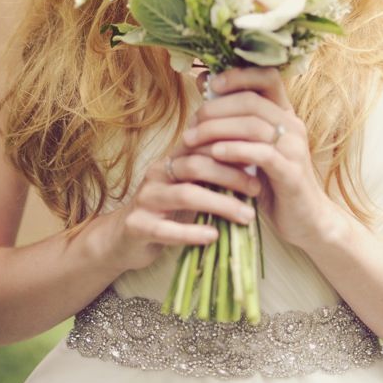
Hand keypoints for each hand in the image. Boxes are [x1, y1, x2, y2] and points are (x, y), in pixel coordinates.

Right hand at [103, 141, 258, 275]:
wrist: (122, 239)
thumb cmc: (166, 211)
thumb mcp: (189, 187)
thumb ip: (214, 175)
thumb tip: (256, 165)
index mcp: (172, 160)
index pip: (203, 143)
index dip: (231, 149)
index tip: (260, 158)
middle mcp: (158, 173)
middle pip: (197, 165)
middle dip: (231, 176)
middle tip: (257, 189)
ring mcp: (146, 199)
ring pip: (186, 194)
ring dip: (220, 205)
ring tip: (245, 216)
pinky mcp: (136, 226)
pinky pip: (166, 229)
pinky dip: (192, 233)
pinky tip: (213, 237)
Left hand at [183, 67, 336, 250]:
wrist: (304, 220)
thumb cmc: (271, 181)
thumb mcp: (250, 145)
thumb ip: (232, 117)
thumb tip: (204, 80)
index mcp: (284, 114)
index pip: (267, 77)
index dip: (238, 75)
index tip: (211, 84)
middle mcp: (293, 125)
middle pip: (252, 100)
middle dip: (216, 108)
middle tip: (192, 123)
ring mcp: (295, 149)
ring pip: (254, 125)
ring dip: (218, 129)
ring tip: (193, 139)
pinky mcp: (292, 174)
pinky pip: (263, 154)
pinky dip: (236, 150)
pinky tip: (216, 153)